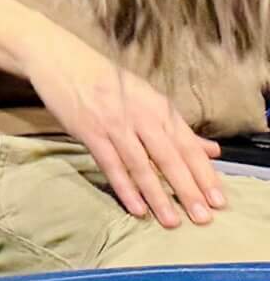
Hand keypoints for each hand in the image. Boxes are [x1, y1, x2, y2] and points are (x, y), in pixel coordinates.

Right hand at [32, 33, 225, 226]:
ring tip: (172, 221)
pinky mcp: (89, 131)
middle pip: (169, 158)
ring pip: (141, 166)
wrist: (60, 58)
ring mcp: (114, 123)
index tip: (220, 201)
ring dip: (158, 196)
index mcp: (158, 106)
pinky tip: (137, 208)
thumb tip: (213, 151)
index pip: (188, 145)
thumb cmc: (106, 79)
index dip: (205, 174)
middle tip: (203, 219)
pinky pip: (111, 165)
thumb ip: (178, 127)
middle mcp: (140, 115)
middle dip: (188, 190)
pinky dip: (124, 188)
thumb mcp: (146, 97)